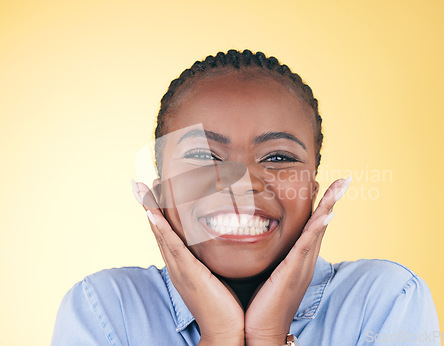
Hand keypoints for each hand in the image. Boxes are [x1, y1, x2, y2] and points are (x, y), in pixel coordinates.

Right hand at [132, 181, 244, 345]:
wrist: (225, 331)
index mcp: (183, 265)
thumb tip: (220, 244)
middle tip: (140, 183)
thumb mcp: (217, 275)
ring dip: (150, 210)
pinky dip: (161, 229)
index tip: (154, 191)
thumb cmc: (225, 306)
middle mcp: (176, 265)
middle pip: (158, 230)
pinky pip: (172, 247)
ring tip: (142, 188)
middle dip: (149, 206)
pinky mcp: (189, 273)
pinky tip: (153, 214)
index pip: (167, 234)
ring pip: (161, 233)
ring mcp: (180, 269)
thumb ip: (214, 260)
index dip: (159, 213)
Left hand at [244, 178, 351, 344]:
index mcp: (299, 259)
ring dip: (330, 207)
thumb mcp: (267, 272)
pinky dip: (317, 229)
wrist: (262, 332)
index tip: (326, 185)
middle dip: (333, 200)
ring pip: (318, 230)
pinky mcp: (293, 272)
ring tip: (341, 186)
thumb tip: (259, 240)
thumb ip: (270, 256)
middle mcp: (305, 260)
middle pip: (322, 223)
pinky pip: (307, 247)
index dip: (321, 205)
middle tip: (344, 179)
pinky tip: (326, 215)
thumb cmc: (261, 304)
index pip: (312, 226)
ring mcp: (302, 266)